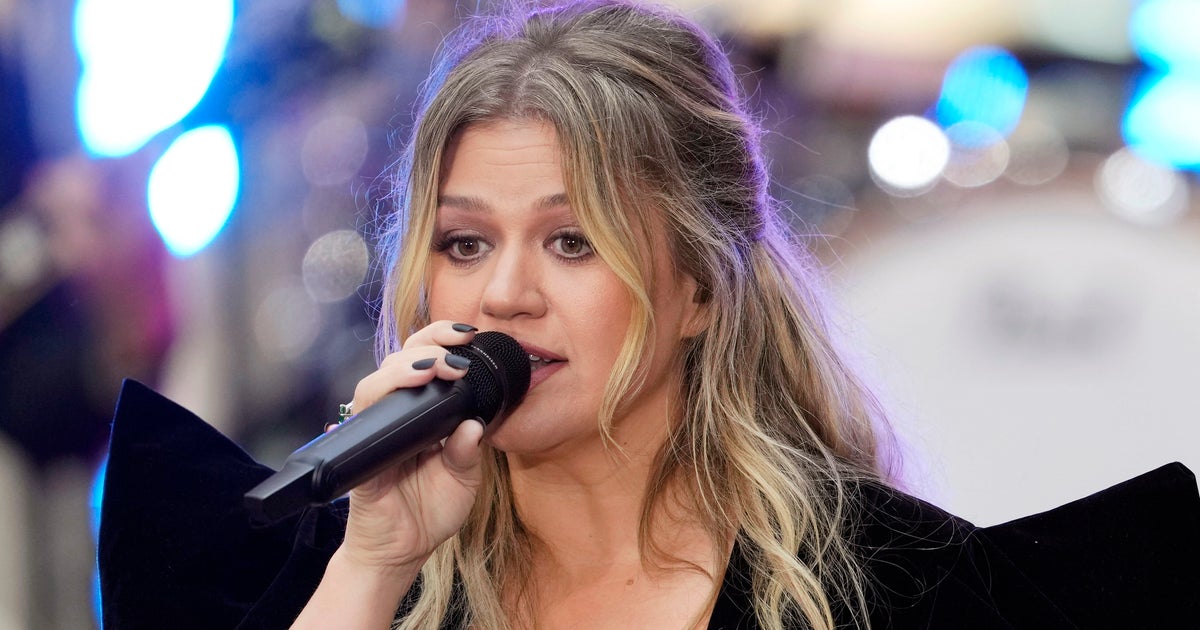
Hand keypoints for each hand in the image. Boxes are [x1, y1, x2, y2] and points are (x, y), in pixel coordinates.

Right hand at [335, 320, 484, 575]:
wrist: (401, 551)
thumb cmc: (430, 511)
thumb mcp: (463, 480)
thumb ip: (468, 452)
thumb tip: (473, 425)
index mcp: (424, 414)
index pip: (428, 362)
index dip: (444, 340)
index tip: (471, 334)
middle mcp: (397, 414)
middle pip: (402, 358)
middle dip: (431, 341)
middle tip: (459, 345)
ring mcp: (376, 428)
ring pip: (379, 379)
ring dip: (408, 365)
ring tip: (436, 366)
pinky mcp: (361, 448)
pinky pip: (364, 413)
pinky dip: (385, 394)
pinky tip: (410, 388)